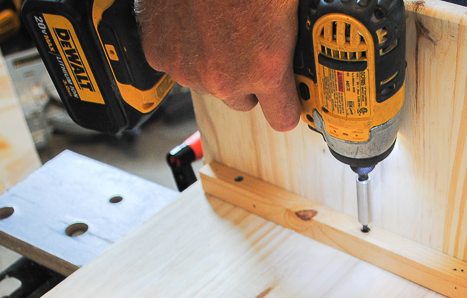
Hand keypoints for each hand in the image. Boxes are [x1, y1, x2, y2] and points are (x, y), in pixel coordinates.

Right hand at [136, 0, 300, 131]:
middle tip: (249, 43)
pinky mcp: (160, 54)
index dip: (287, 106)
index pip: (283, 118)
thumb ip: (294, 37)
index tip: (289, 99)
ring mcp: (189, 69)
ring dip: (214, 62)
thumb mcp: (288, 9)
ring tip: (219, 25)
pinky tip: (193, 23)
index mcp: (265, 68)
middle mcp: (225, 77)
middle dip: (248, 79)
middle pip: (242, 101)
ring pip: (207, 82)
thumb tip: (306, 41)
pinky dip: (184, 48)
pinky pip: (177, 63)